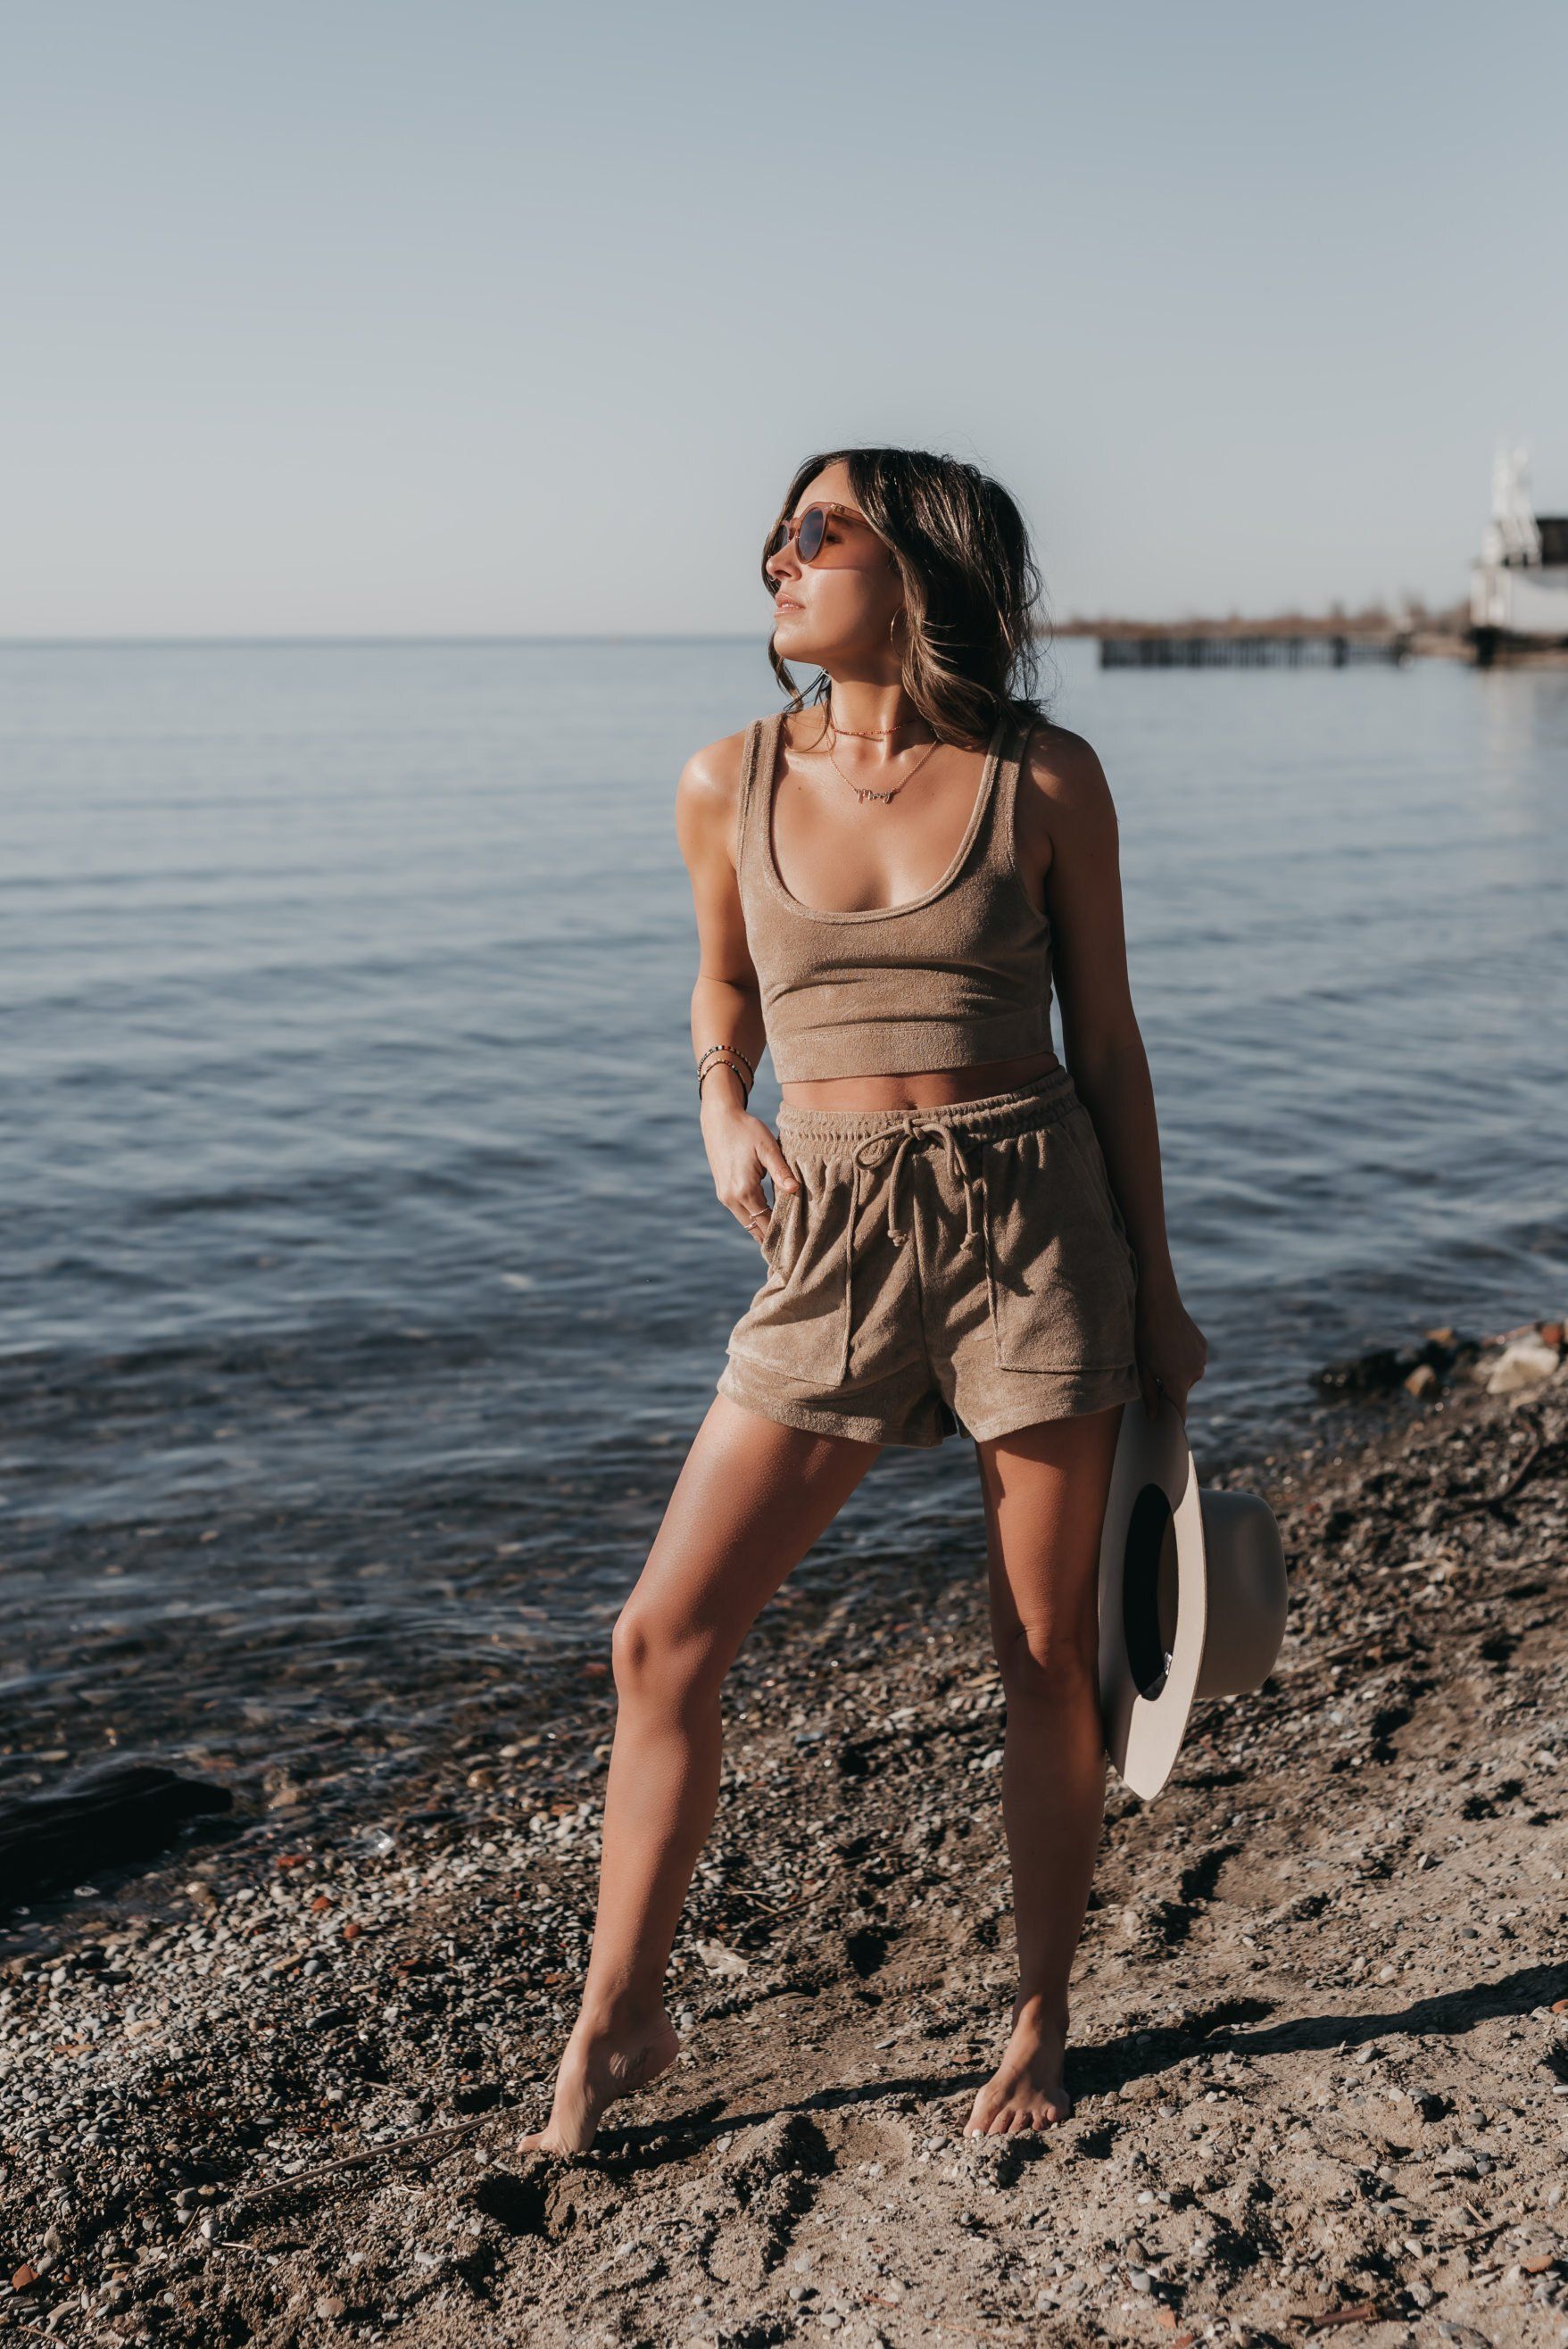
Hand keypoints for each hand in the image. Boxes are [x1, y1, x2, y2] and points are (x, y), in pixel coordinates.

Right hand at [701, 1100, 800, 1245]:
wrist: (719, 1119)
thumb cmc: (747, 1130)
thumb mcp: (768, 1148)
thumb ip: (782, 1171)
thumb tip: (796, 1191)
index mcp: (744, 1189)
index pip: (766, 1222)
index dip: (781, 1235)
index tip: (797, 1245)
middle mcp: (731, 1197)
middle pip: (755, 1228)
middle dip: (772, 1239)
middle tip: (792, 1252)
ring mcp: (724, 1196)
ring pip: (747, 1223)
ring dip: (763, 1230)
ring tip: (783, 1242)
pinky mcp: (722, 1191)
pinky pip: (741, 1213)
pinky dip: (754, 1219)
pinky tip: (768, 1222)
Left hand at [1132, 1279, 1207, 1421]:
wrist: (1158, 1303)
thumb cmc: (1144, 1337)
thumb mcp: (1142, 1368)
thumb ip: (1150, 1395)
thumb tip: (1153, 1417)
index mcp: (1178, 1382)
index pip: (1180, 1412)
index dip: (1173, 1420)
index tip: (1166, 1426)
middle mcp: (1195, 1374)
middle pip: (1181, 1390)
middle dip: (1168, 1386)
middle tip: (1152, 1369)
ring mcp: (1201, 1359)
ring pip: (1187, 1375)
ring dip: (1176, 1371)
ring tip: (1161, 1352)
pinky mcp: (1203, 1347)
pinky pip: (1193, 1360)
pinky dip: (1183, 1358)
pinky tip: (1171, 1343)